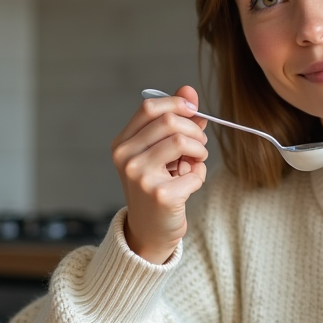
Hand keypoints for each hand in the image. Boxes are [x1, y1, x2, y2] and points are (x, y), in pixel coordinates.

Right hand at [111, 85, 208, 263]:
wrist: (150, 231)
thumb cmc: (156, 186)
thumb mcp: (160, 151)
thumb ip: (174, 120)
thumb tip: (189, 91)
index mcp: (122, 144)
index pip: (149, 108)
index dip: (177, 104)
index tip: (194, 111)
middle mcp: (125, 158)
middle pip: (170, 121)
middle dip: (194, 130)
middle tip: (200, 146)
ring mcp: (140, 176)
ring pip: (183, 142)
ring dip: (200, 151)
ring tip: (196, 162)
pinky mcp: (160, 194)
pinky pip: (195, 172)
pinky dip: (199, 176)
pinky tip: (189, 184)